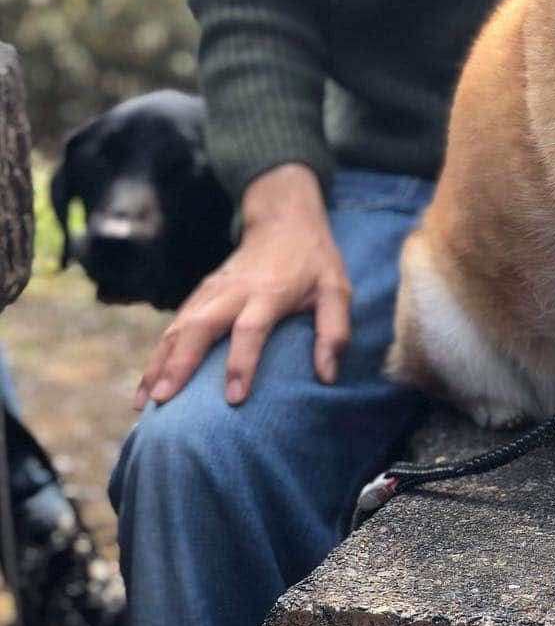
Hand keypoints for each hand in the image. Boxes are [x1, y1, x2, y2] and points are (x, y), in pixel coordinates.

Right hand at [135, 164, 351, 408]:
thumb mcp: (337, 290)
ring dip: (158, 364)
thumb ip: (334, 331)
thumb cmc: (314, 262)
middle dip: (180, 365)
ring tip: (145, 404)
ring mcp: (213, 290)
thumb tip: (328, 376)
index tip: (233, 399)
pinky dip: (157, 355)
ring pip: (179, 327)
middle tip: (164, 401)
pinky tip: (146, 384)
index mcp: (269, 292)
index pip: (251, 329)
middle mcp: (234, 291)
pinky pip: (173, 325)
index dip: (242, 362)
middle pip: (201, 326)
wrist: (284, 221)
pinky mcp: (201, 293)